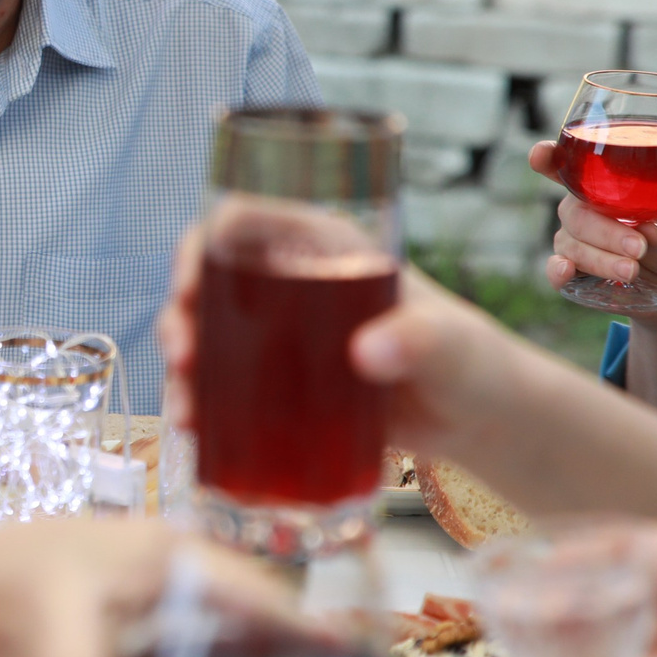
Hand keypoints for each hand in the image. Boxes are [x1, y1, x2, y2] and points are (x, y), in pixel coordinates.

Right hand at [158, 231, 535, 451]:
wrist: (477, 418)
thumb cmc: (470, 361)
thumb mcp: (449, 346)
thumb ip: (419, 341)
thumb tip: (367, 354)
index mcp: (324, 249)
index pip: (244, 223)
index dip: (204, 244)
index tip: (191, 284)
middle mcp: (293, 286)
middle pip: (210, 282)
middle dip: (179, 315)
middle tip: (184, 357)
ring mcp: (282, 338)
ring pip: (209, 338)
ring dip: (183, 370)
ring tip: (185, 411)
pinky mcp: (282, 387)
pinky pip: (227, 388)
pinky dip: (203, 406)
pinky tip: (195, 433)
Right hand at [530, 139, 656, 316]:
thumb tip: (649, 230)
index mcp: (600, 188)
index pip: (567, 168)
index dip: (550, 158)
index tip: (540, 155)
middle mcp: (580, 212)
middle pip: (575, 214)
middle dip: (606, 232)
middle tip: (639, 248)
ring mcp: (572, 243)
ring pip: (571, 245)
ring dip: (600, 258)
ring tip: (632, 270)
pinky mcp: (572, 276)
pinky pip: (555, 272)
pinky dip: (558, 271)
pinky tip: (568, 271)